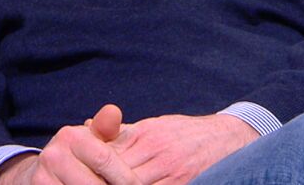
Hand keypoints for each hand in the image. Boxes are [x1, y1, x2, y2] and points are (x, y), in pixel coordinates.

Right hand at [0, 105, 139, 184]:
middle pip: (96, 184)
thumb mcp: (90, 140)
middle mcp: (54, 156)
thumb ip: (106, 128)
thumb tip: (113, 111)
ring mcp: (43, 178)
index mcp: (70, 137)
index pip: (105, 159)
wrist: (37, 175)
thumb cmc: (75, 157)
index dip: (126, 178)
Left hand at [99, 113, 257, 184]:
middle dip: (100, 182)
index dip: (91, 169)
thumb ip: (119, 131)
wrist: (227, 138)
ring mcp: (171, 172)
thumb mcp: (152, 126)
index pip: (108, 156)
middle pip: (118, 175)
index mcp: (145, 136)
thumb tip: (86, 125)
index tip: (76, 176)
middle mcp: (157, 153)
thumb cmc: (184, 133)